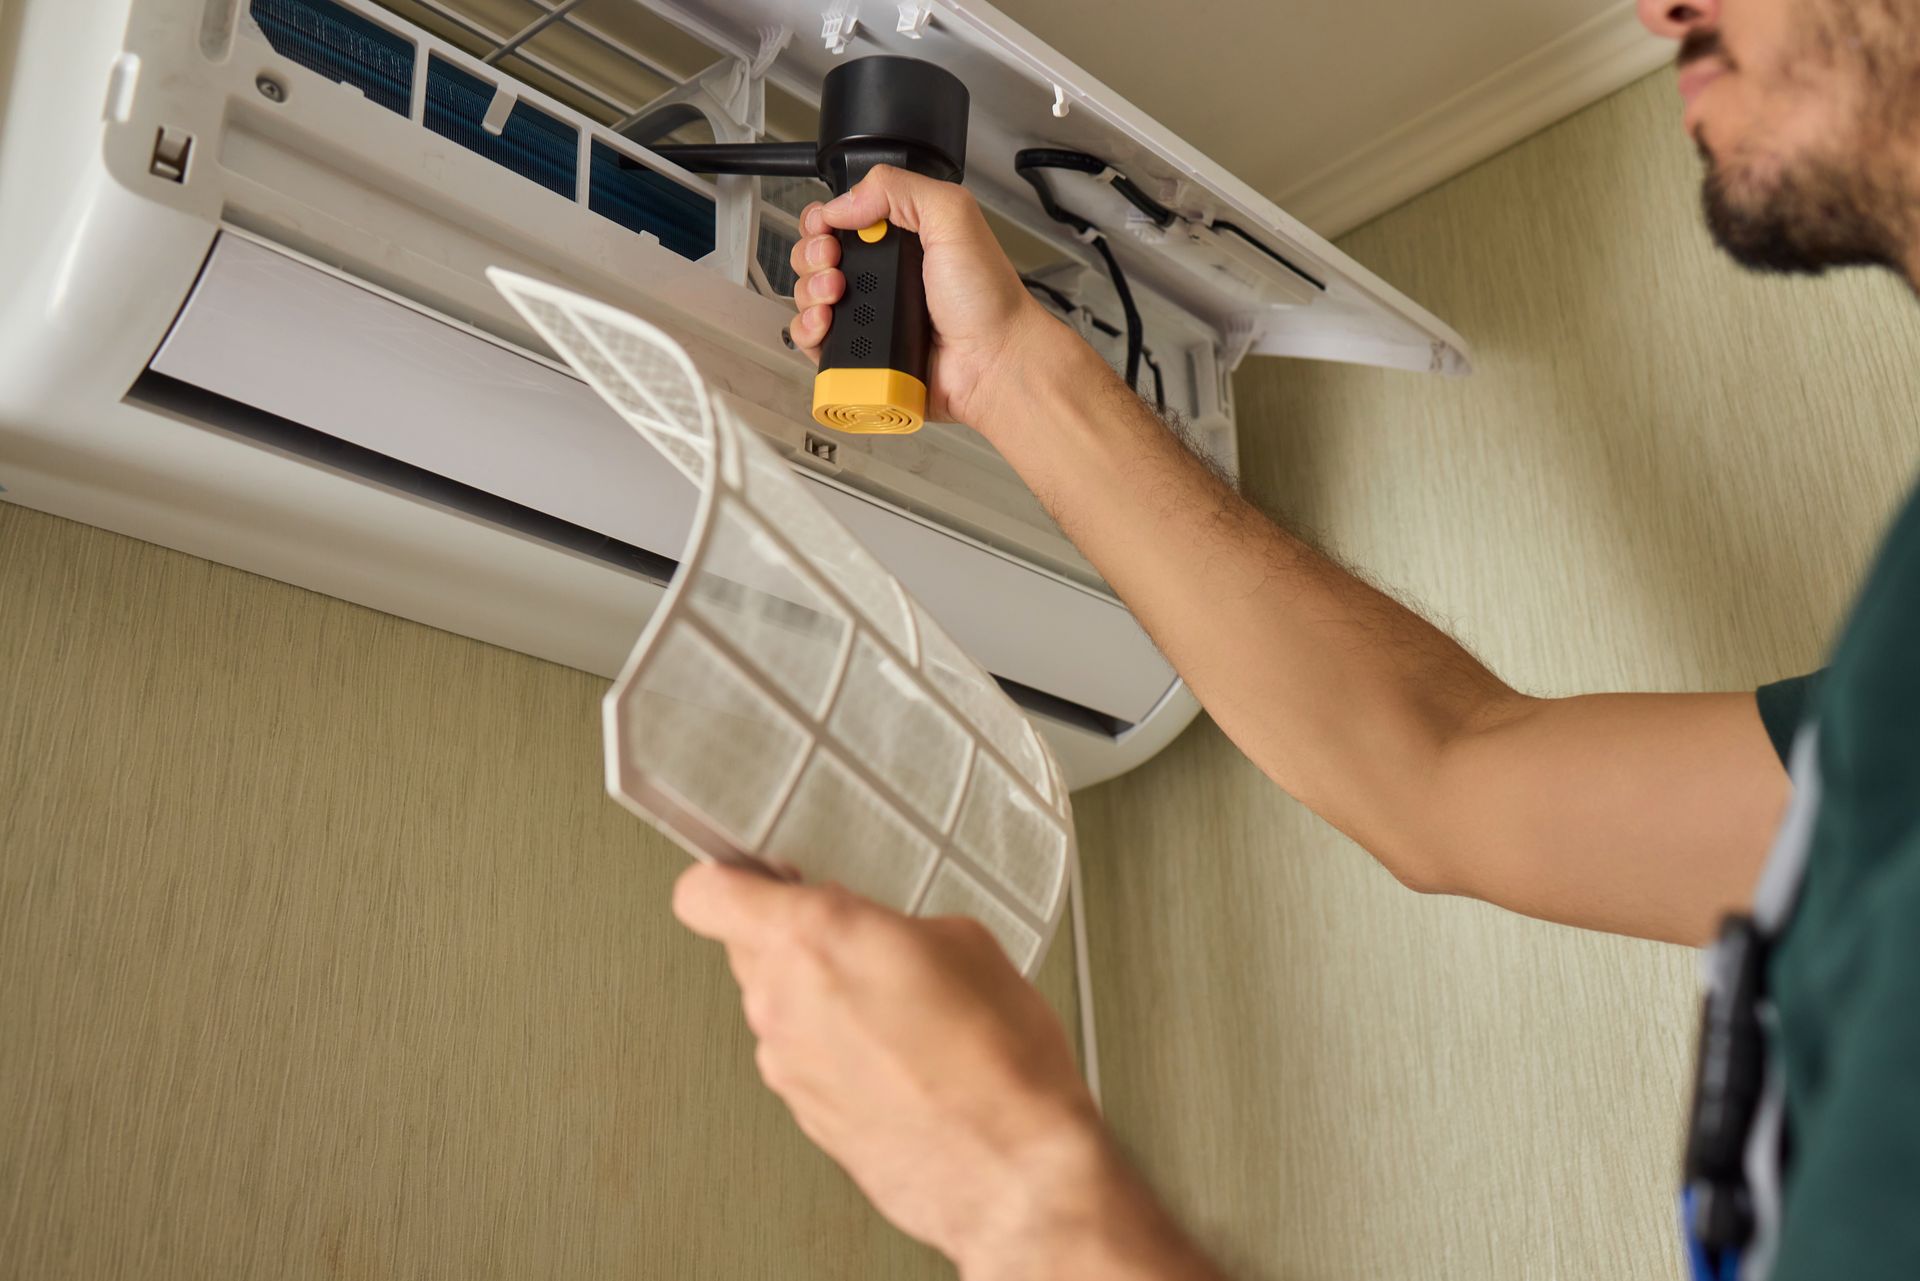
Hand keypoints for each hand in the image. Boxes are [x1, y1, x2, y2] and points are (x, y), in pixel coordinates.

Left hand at [673, 863, 1104, 1270]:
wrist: (1014, 1172)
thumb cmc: (999, 1066)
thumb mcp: (965, 941)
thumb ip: (890, 924)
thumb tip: (882, 932)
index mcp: (814, 938)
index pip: (705, 893)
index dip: (728, 877)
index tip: (756, 874)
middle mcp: (782, 1002)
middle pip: (745, 948)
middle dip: (793, 938)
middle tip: (853, 938)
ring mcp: (787, 1066)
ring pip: (776, 1006)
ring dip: (818, 999)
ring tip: (895, 1008)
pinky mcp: (804, 1115)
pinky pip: (803, 1058)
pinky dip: (837, 1052)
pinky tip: (898, 1057)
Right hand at [785, 165, 1069, 427]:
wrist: (994, 361)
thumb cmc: (987, 299)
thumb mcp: (952, 215)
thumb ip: (899, 189)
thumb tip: (844, 202)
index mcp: (902, 238)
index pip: (841, 219)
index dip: (824, 219)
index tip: (828, 227)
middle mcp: (882, 276)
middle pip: (817, 255)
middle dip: (813, 253)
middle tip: (832, 259)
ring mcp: (871, 316)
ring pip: (810, 297)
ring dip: (809, 289)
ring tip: (835, 293)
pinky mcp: (862, 353)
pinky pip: (815, 342)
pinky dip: (809, 330)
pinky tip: (826, 323)